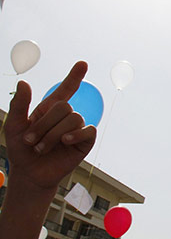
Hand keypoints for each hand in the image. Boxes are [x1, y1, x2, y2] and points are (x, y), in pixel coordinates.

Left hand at [4, 62, 96, 191]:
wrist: (29, 174)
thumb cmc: (21, 150)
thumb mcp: (13, 126)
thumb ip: (18, 104)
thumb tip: (24, 83)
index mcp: (49, 110)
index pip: (65, 90)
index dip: (74, 77)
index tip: (82, 64)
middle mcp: (65, 117)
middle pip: (64, 107)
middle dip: (45, 124)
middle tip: (30, 140)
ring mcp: (76, 129)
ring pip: (73, 120)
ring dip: (53, 135)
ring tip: (41, 148)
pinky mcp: (85, 142)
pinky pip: (88, 131)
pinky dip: (76, 134)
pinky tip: (65, 141)